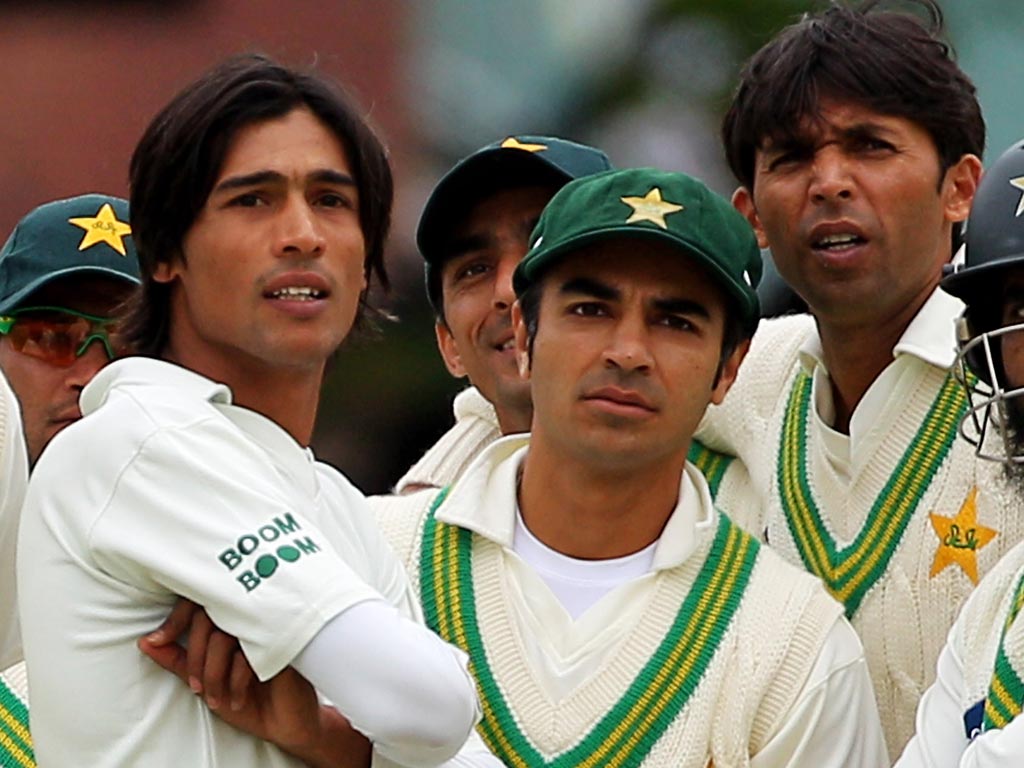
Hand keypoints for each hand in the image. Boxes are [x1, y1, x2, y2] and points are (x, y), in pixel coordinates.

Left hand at [138, 599, 369, 765]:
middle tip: (197, 688)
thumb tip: (145, 642)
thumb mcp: (206, 680)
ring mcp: (268, 629)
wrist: (287, 722)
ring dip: (214, 674)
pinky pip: (248, 653)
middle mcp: (250, 618)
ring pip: (224, 637)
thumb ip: (178, 660)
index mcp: (232, 620)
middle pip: (208, 618)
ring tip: (218, 699)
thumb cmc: (251, 697)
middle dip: (195, 659)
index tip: (156, 640)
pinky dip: (236, 680)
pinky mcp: (282, 643)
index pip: (199, 602)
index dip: (174, 619)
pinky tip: (238, 698)